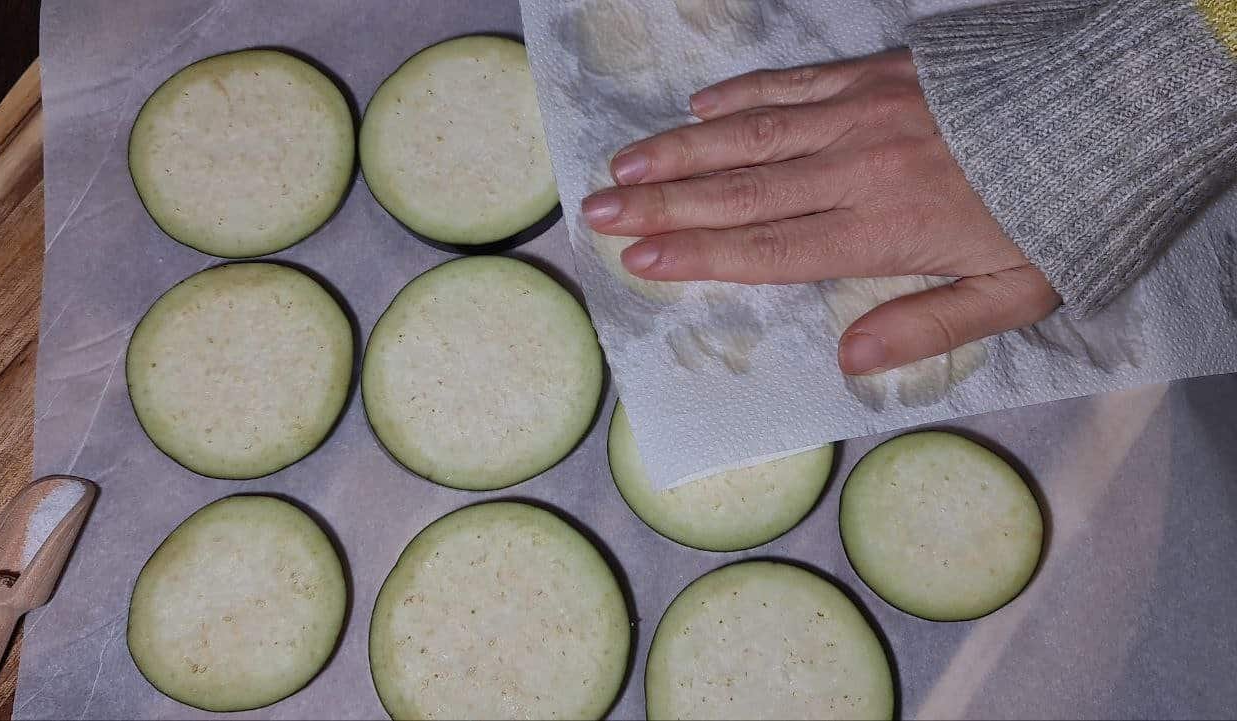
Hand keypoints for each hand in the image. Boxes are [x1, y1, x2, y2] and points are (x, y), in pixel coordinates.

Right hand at [581, 50, 1059, 375]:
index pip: (767, 249)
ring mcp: (861, 113)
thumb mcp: (1014, 295)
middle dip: (660, 203)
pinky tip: (700, 106)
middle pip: (738, 192)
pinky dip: (741, 95)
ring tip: (622, 161)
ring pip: (749, 134)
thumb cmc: (1060, 212)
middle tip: (595, 208)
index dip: (696, 255)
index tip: (636, 256)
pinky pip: (793, 82)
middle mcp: (855, 168)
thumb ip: (927, 328)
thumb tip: (848, 359)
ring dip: (680, 151)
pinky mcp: (877, 72)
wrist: (1108, 110)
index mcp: (881, 229)